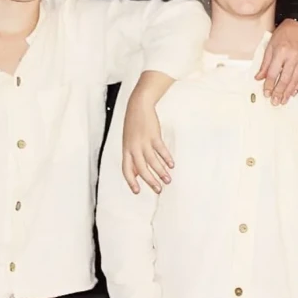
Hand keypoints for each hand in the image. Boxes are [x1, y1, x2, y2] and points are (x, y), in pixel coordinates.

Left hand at [122, 74, 174, 194]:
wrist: (138, 106)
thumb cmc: (133, 125)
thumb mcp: (128, 142)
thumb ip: (131, 157)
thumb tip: (135, 174)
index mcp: (126, 150)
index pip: (126, 170)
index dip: (131, 182)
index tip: (137, 191)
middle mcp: (133, 147)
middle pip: (141, 168)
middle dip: (150, 181)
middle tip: (158, 190)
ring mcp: (143, 141)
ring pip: (152, 161)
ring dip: (161, 172)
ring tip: (167, 180)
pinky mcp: (153, 135)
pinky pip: (161, 150)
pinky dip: (167, 158)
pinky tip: (171, 164)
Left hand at [255, 19, 297, 104]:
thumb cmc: (282, 36)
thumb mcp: (269, 47)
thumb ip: (265, 64)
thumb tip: (259, 78)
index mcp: (281, 51)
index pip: (274, 72)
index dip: (270, 85)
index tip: (266, 93)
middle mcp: (293, 56)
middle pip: (285, 78)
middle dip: (279, 92)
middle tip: (275, 102)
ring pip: (295, 80)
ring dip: (288, 92)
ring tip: (283, 101)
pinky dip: (297, 86)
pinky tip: (292, 93)